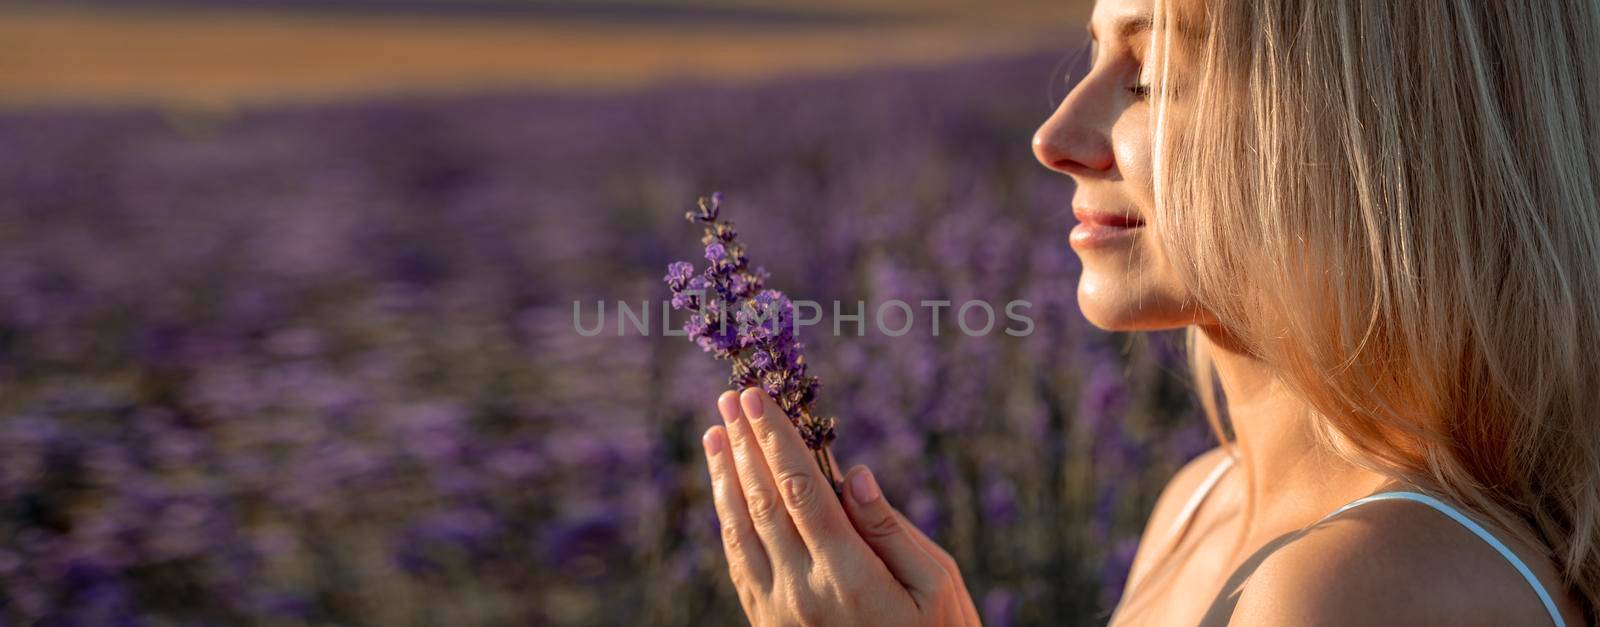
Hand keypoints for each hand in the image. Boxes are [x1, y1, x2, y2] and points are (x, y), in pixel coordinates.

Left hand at [702, 387, 980, 625]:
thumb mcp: (937, 585)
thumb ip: (890, 530)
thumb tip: (853, 474)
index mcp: (849, 576)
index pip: (801, 490)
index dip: (775, 439)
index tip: (757, 397)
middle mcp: (803, 593)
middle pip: (762, 502)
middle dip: (746, 445)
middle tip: (730, 399)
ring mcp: (779, 613)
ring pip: (740, 532)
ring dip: (725, 477)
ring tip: (715, 434)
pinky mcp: (767, 625)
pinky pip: (739, 564)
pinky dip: (727, 520)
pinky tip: (726, 494)